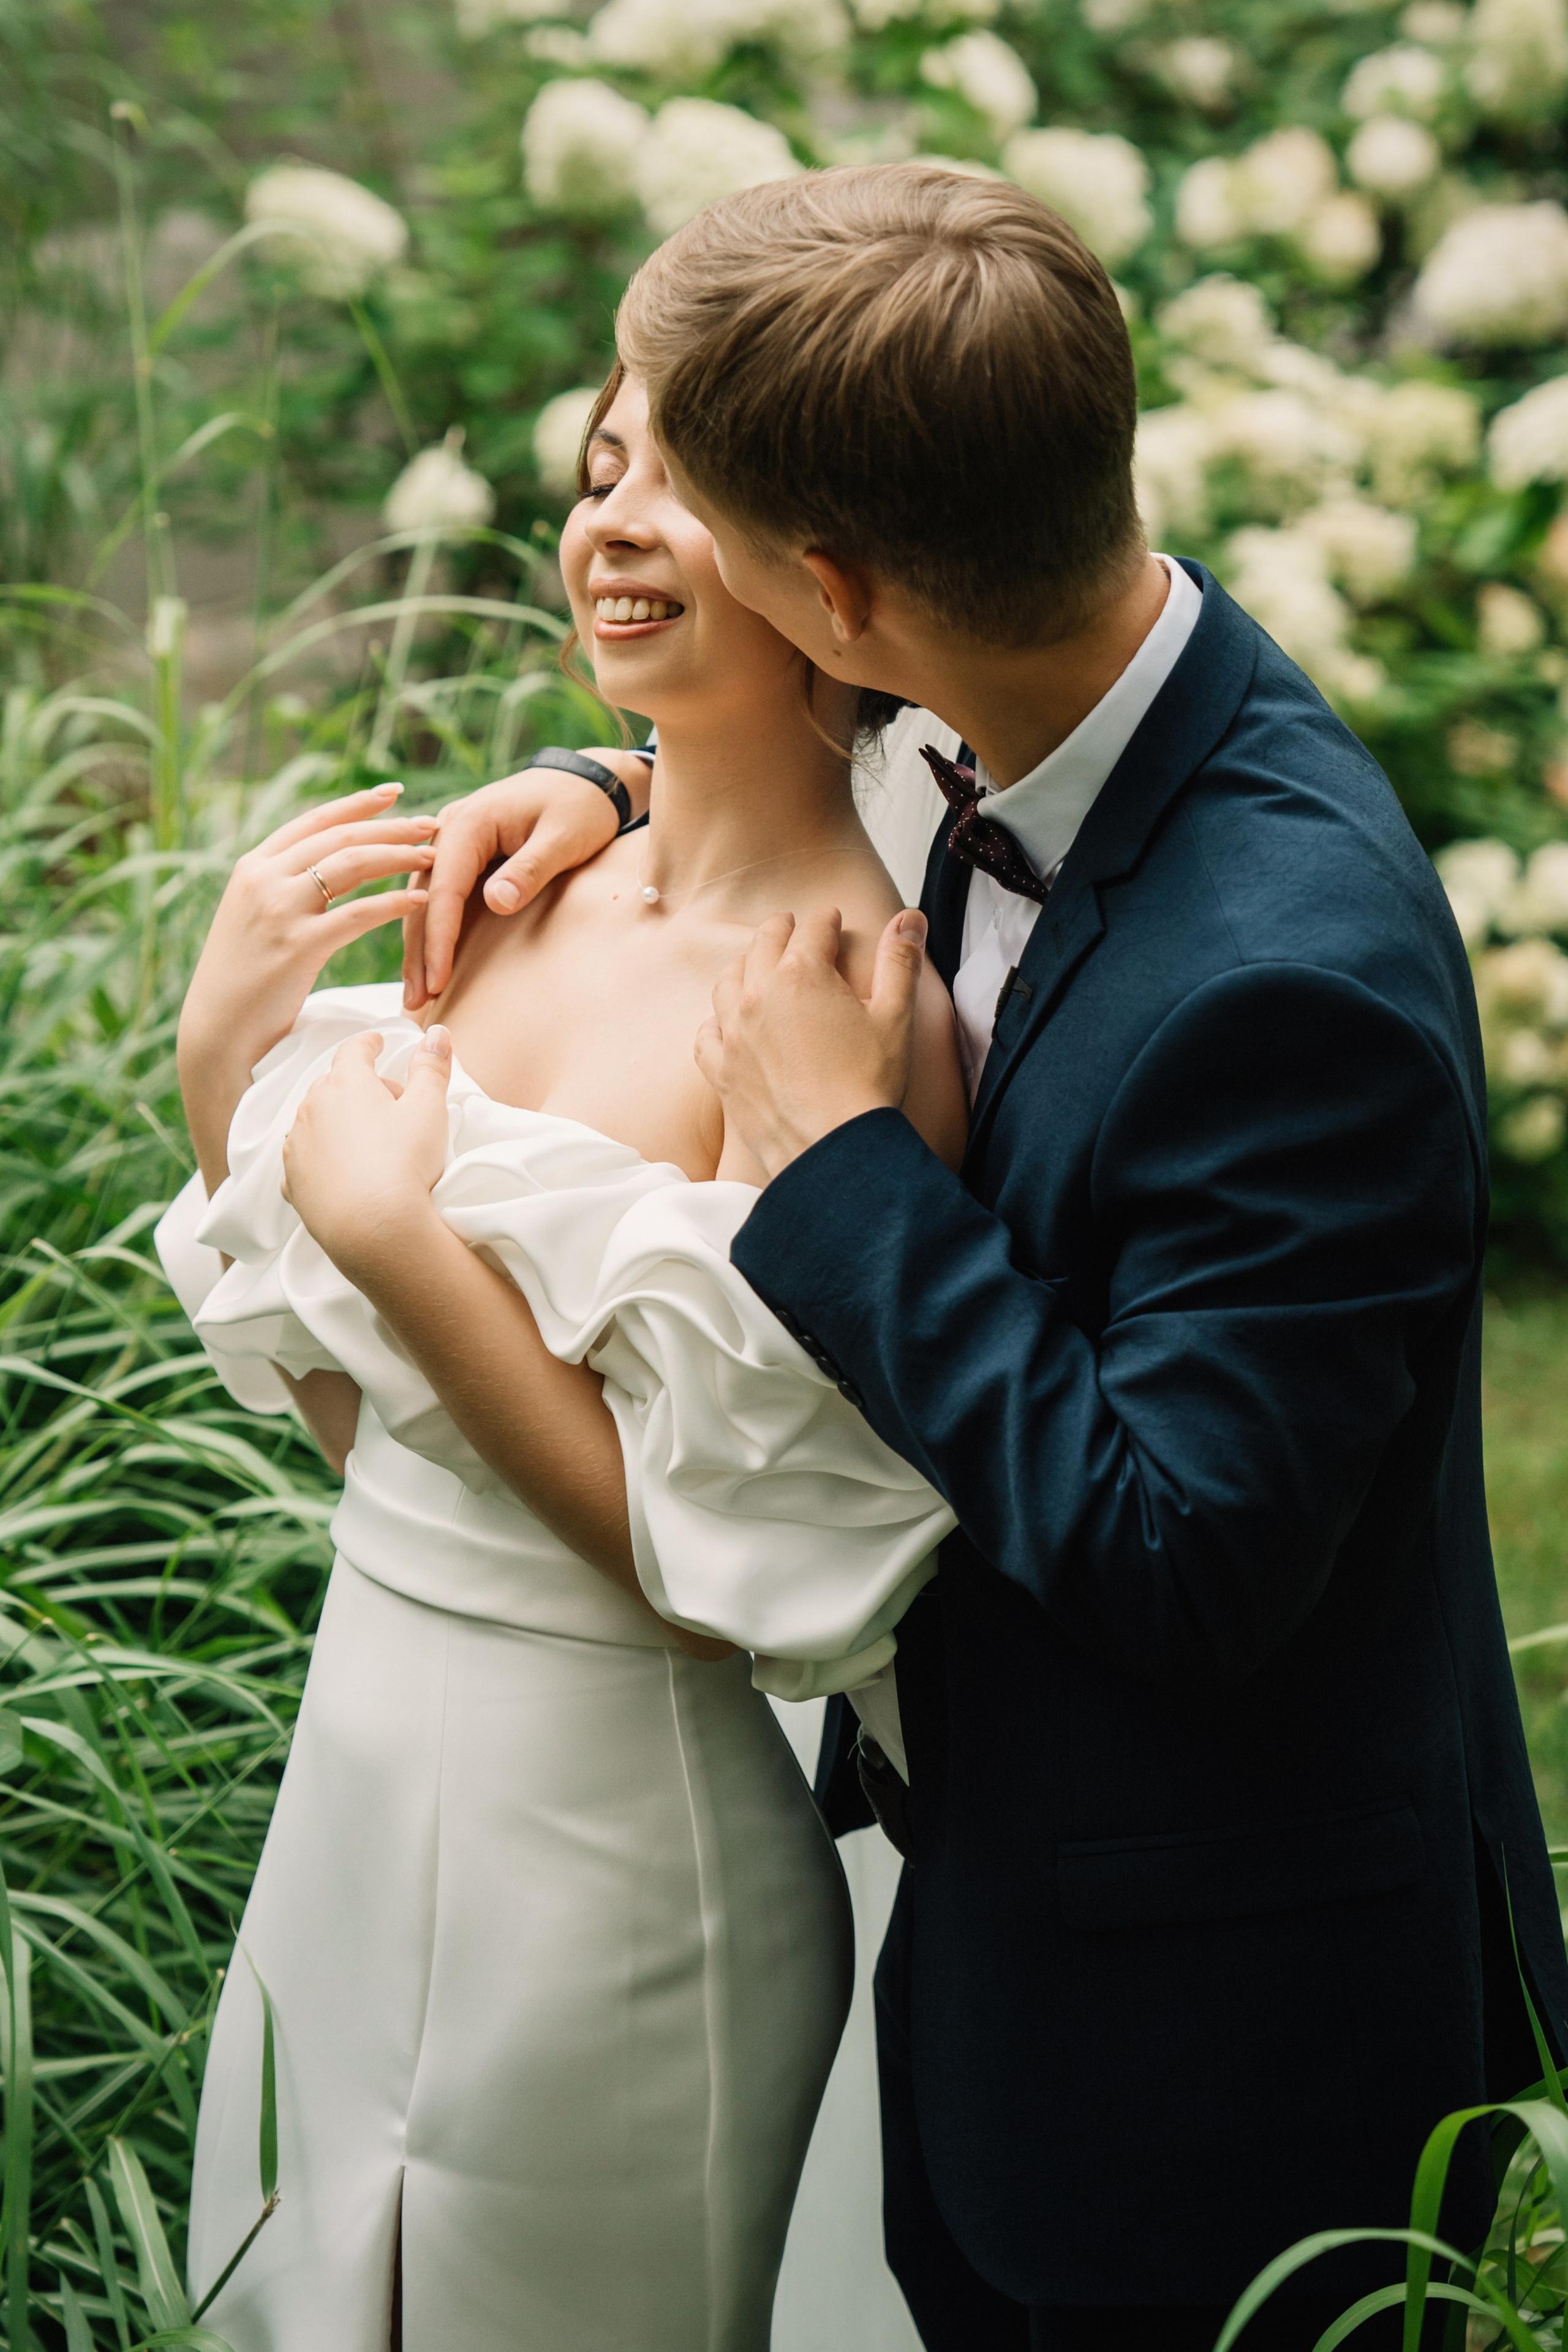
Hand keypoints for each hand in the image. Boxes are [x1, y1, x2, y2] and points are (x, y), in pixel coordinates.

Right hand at [178, 782, 437, 1192]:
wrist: (217, 1033)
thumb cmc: (244, 983)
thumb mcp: (253, 920)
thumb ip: (282, 889)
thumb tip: (320, 871)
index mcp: (252, 867)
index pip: (313, 820)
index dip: (357, 803)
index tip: (395, 792)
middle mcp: (262, 879)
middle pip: (339, 837)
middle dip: (391, 826)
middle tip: (432, 824)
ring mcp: (278, 910)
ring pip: (351, 865)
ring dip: (398, 857)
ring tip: (434, 858)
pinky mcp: (297, 946)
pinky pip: (357, 914)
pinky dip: (393, 904)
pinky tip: (420, 903)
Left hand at [282, 1027, 453, 1280]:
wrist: (375, 1231)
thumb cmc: (405, 1164)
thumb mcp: (429, 1109)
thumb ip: (432, 1067)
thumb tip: (436, 1034)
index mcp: (345, 1083)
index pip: (354, 1050)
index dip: (369, 1044)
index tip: (377, 1043)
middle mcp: (312, 1109)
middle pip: (334, 1084)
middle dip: (359, 1087)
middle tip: (391, 1104)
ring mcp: (297, 1146)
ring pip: (315, 1121)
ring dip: (337, 1122)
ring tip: (367, 1141)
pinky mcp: (292, 1182)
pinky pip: (304, 1159)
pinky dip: (320, 1157)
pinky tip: (339, 1170)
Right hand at [403, 750, 650, 1007]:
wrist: (587, 781)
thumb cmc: (580, 807)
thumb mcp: (564, 837)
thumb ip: (530, 869)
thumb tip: (495, 903)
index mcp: (469, 823)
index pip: (444, 889)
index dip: (439, 939)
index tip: (437, 980)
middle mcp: (449, 829)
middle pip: (423, 898)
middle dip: (418, 952)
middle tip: (415, 1002)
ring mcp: (452, 842)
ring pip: (424, 900)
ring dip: (419, 946)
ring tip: (416, 993)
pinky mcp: (462, 855)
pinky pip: (438, 896)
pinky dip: (432, 930)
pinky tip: (429, 963)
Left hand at [694, 908, 927, 1179]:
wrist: (833, 1149)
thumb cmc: (867, 1087)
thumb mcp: (895, 1016)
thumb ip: (899, 961)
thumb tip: (909, 919)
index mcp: (802, 974)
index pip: (812, 929)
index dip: (826, 920)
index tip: (832, 918)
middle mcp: (759, 995)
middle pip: (764, 944)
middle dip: (781, 929)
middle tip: (791, 926)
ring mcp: (734, 1033)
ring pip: (728, 981)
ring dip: (745, 966)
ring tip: (756, 965)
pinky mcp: (721, 1069)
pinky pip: (706, 1033)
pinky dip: (717, 1021)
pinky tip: (727, 1024)